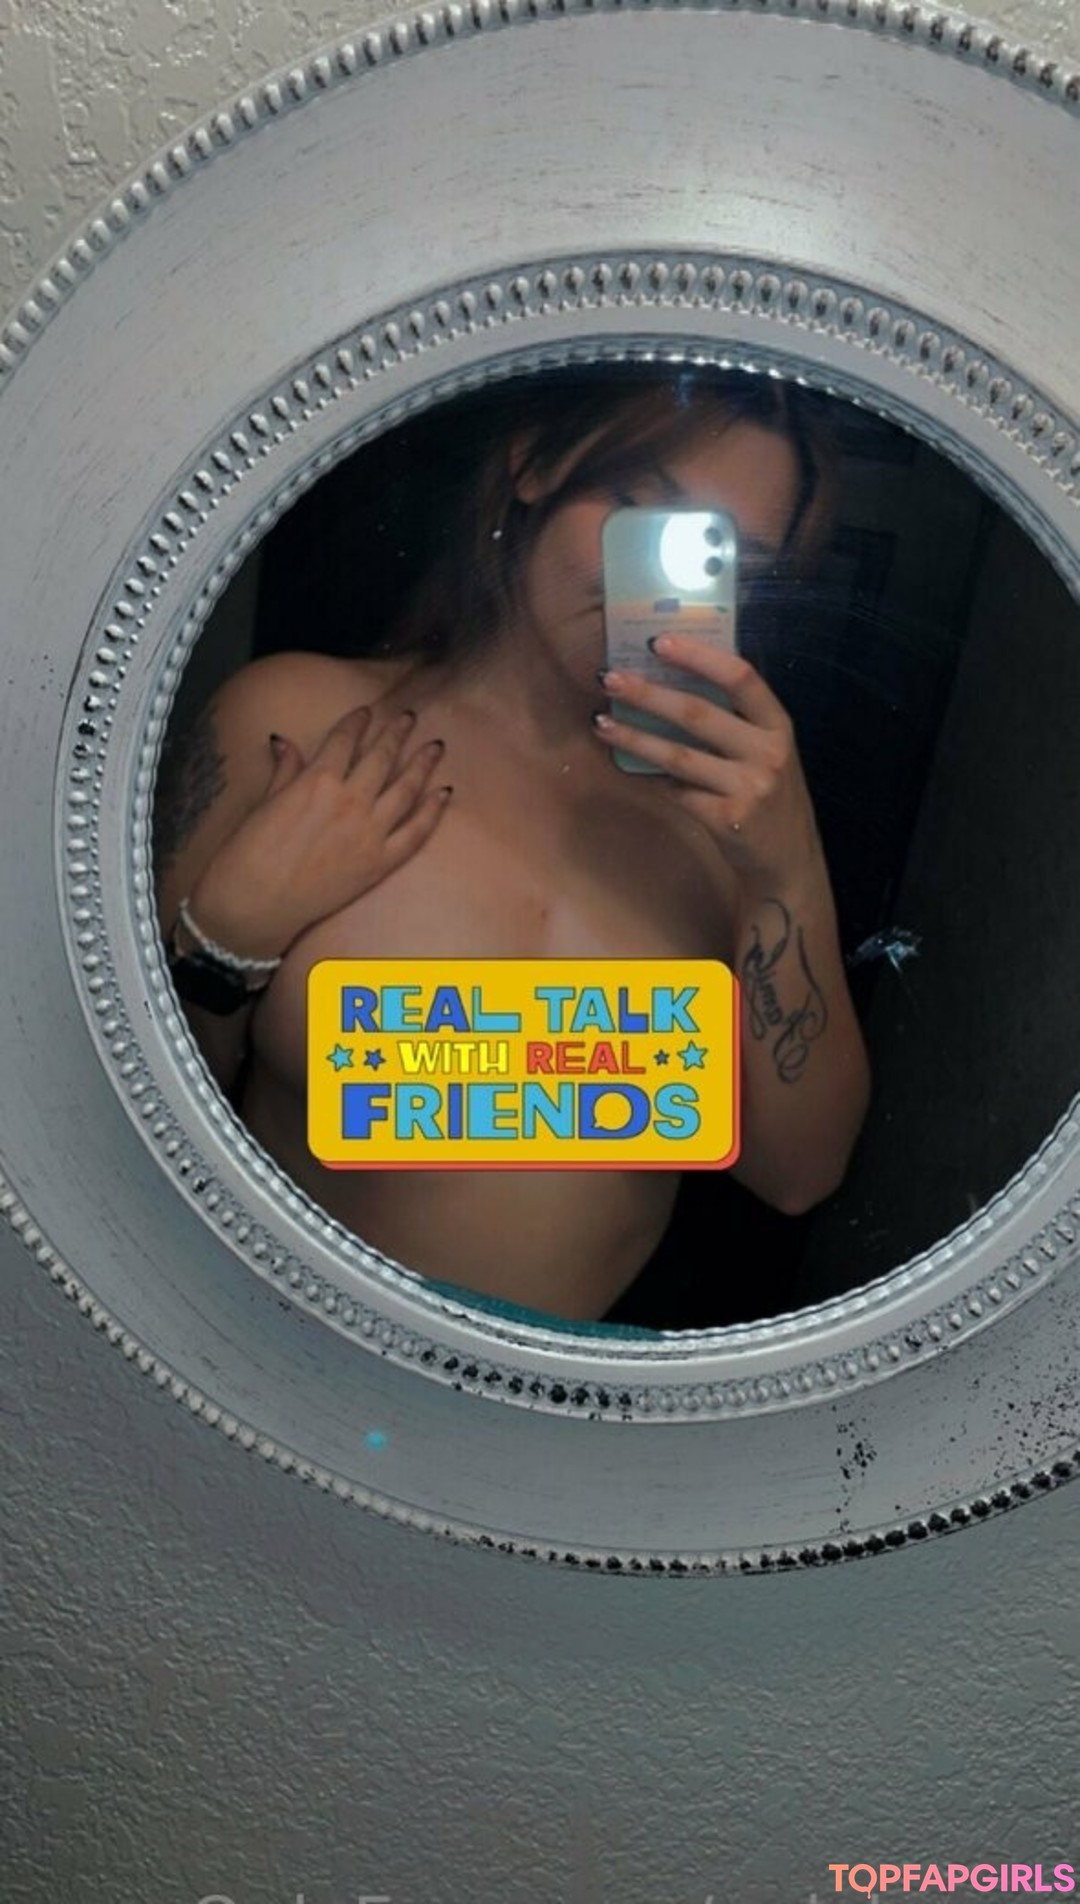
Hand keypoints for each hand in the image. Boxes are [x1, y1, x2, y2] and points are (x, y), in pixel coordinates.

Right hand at [188, 705, 450, 957]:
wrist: (255, 904)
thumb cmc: (249, 854)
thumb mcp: (265, 802)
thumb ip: (285, 770)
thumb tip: (285, 742)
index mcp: (317, 780)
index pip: (345, 739)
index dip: (358, 722)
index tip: (367, 712)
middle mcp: (349, 801)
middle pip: (382, 757)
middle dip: (397, 733)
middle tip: (410, 718)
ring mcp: (369, 833)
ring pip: (406, 788)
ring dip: (423, 764)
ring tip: (436, 747)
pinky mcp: (379, 863)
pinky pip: (416, 832)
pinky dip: (433, 811)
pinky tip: (445, 793)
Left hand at [594, 634, 823, 897]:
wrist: (788, 863)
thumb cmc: (769, 798)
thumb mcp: (767, 753)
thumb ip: (737, 723)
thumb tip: (673, 681)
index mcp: (778, 726)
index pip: (741, 677)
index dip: (699, 656)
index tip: (658, 642)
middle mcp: (768, 753)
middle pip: (698, 713)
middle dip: (648, 694)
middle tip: (609, 679)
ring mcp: (749, 788)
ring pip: (678, 756)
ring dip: (634, 738)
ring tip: (601, 723)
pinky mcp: (727, 818)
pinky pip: (676, 792)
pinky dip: (651, 779)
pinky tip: (628, 768)